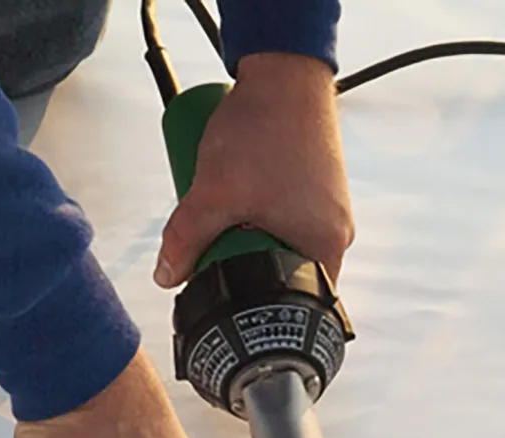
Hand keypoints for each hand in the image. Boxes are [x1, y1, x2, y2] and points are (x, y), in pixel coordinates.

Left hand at [155, 52, 354, 286]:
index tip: (222, 279)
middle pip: (281, 270)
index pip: (287, 300)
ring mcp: (331, 208)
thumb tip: (166, 277)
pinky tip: (244, 189)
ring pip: (280, 239)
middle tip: (220, 234)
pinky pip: (288, 215)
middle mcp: (337, 231)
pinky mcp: (321, 187)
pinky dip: (263, 210)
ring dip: (250, 231)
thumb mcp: (213, 192)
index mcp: (325, 246)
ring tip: (231, 203)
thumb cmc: (263, 128)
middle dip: (245, 259)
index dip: (249, 295)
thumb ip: (185, 240)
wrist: (284, 70)